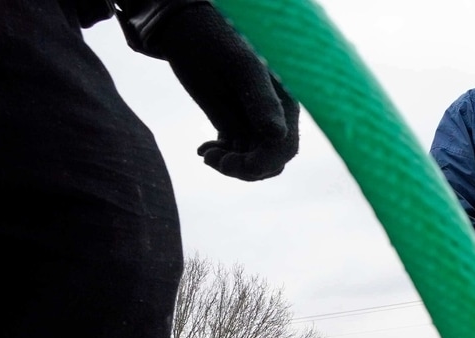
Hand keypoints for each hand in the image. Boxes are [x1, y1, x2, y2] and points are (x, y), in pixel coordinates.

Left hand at [150, 4, 300, 180]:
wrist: (189, 31)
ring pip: (253, 161)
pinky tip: (203, 149)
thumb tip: (278, 135)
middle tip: (213, 159)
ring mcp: (255, 121)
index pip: (285, 147)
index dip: (264, 163)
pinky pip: (237, 153)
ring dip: (230, 166)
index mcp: (284, 103)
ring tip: (206, 154)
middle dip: (244, 168)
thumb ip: (261, 101)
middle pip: (271, 161)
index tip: (233, 165)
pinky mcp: (235, 124)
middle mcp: (275, 116)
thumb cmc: (216, 41)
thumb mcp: (240, 68)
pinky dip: (221, 158)